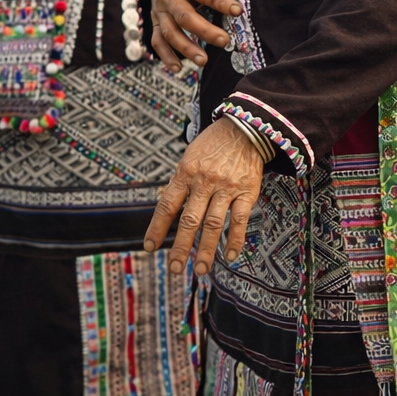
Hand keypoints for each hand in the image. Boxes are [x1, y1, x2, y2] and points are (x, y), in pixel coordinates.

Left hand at [144, 116, 263, 273]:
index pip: (167, 205)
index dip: (157, 228)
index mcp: (186, 172)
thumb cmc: (214, 144)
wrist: (245, 127)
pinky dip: (235, 239)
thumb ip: (180, 183)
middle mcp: (205, 180)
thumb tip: (167, 210)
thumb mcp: (190, 157)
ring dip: (206, 249)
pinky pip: (240, 219)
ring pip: (214, 223)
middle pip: (189, 219)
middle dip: (180, 246)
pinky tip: (230, 255)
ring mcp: (227, 187)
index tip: (149, 247)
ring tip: (200, 269)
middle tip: (174, 268)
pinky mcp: (247, 190)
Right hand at [148, 0, 242, 67]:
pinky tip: (178, 69)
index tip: (237, 11)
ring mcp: (159, 11)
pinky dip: (166, 56)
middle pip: (184, 16)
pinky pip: (157, 41)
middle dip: (204, 30)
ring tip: (203, 61)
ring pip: (169, 32)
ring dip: (186, 48)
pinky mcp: (155, 22)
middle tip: (224, 41)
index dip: (219, 1)